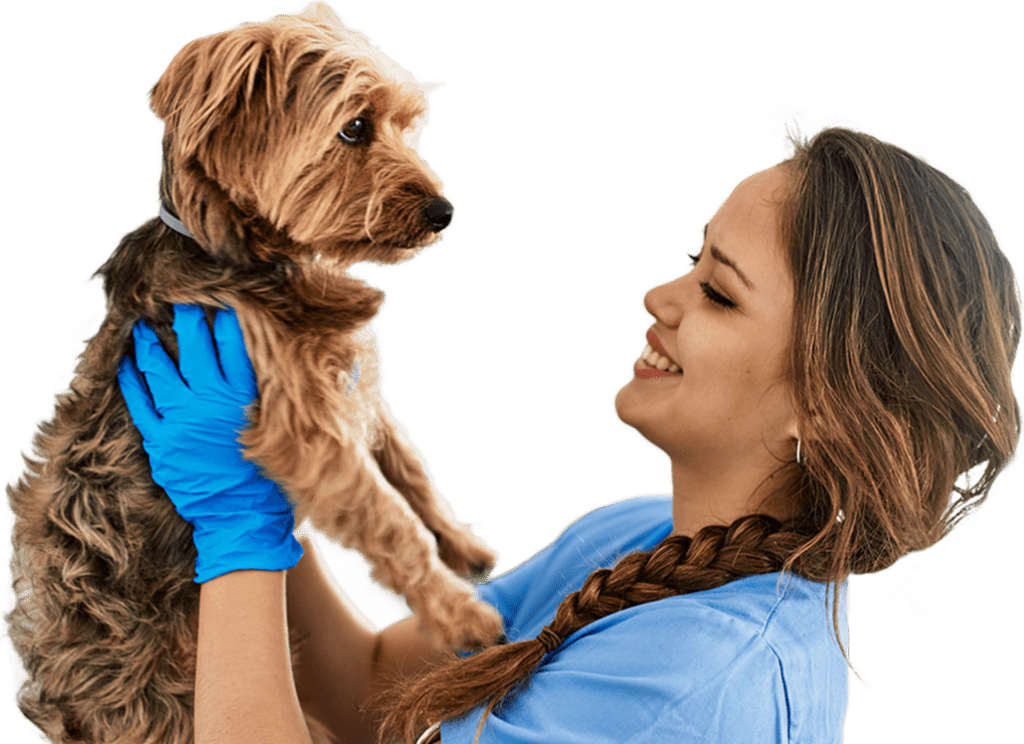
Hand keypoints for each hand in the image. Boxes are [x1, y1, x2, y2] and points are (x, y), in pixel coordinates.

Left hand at [117, 304, 302, 582]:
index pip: (233, 339)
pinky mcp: (159, 441)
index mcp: (243, 394)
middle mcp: (210, 400)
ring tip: (143, 325)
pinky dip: (131, 380)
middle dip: (187, 314)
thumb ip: (286, 393)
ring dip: (150, 343)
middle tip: (181, 295)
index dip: (227, 312)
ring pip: (159, 368)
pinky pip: (139, 402)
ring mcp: (180, 419)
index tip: (222, 294)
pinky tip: (128, 363)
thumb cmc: (272, 476)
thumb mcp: (286, 430)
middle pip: (194, 343)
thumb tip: (311, 359)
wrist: (242, 521)